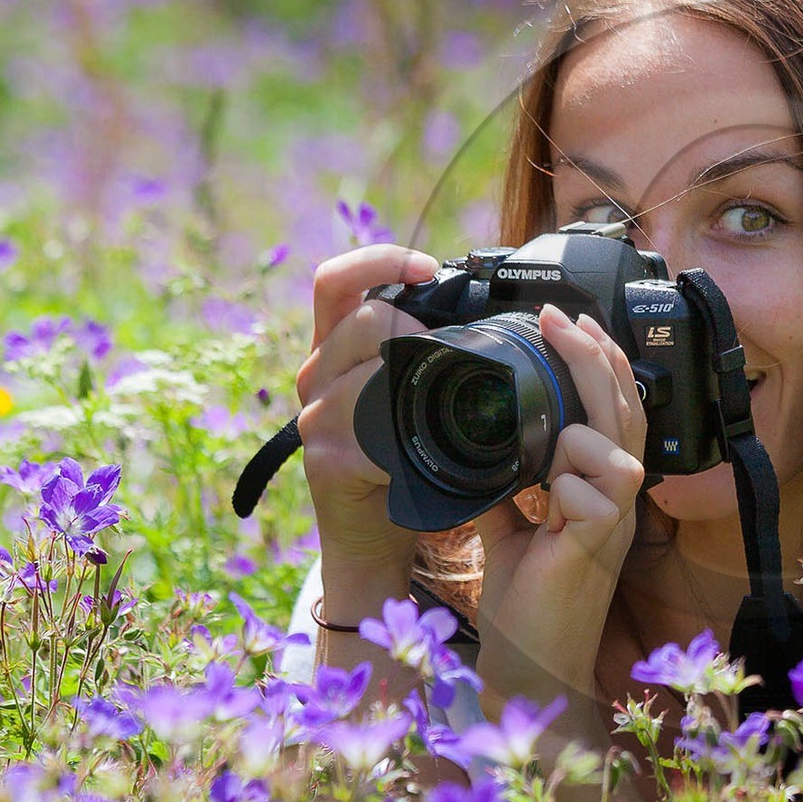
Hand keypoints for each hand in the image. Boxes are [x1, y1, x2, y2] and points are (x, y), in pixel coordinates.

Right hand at [296, 243, 439, 602]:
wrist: (372, 540)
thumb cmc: (403, 466)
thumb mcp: (408, 400)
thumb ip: (423, 357)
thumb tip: (487, 318)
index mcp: (336, 351)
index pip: (337, 280)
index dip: (379, 261)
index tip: (425, 268)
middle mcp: (317, 376)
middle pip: (363, 321)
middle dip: (415, 331)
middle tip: (455, 358)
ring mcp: (315, 418)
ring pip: (367, 374)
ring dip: (414, 387)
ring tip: (442, 410)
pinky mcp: (326, 461)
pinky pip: (368, 434)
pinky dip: (403, 441)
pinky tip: (418, 455)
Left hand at [472, 304, 647, 717]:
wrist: (528, 665)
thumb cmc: (524, 596)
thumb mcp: (506, 519)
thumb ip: (504, 475)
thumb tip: (474, 429)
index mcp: (601, 486)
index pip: (615, 408)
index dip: (596, 361)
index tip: (560, 322)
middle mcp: (618, 499)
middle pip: (625, 411)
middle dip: (594, 357)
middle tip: (558, 318)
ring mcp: (613, 523)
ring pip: (620, 445)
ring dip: (584, 420)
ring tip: (551, 418)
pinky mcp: (595, 548)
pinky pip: (594, 493)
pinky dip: (566, 483)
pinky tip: (544, 500)